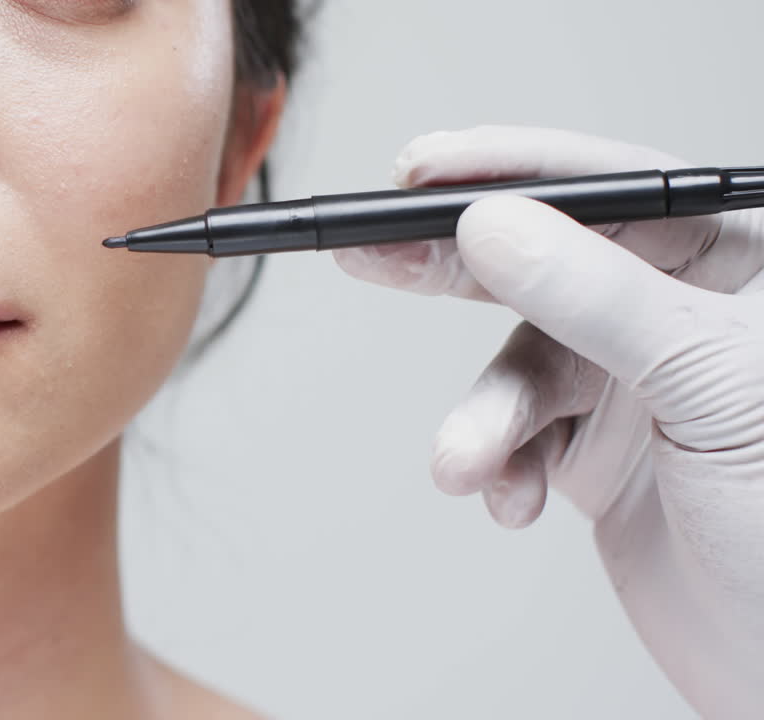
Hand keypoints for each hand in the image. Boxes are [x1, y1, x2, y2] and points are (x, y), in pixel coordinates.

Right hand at [333, 125, 763, 715]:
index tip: (423, 172)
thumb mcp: (710, 385)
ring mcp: (636, 386)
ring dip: (484, 420)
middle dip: (452, 268)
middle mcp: (680, 317)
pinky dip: (498, 467)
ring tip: (465, 462)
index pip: (615, 190)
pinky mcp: (595, 452)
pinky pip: (517, 437)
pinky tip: (512, 497)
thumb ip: (600, 298)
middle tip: (369, 253)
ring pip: (521, 368)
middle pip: (543, 262)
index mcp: (738, 266)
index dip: (511, 170)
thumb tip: (497, 228)